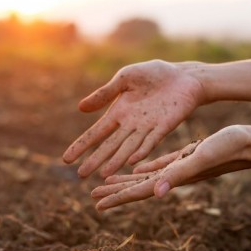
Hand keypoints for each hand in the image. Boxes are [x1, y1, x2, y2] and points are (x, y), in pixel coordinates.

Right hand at [62, 60, 204, 177]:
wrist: (183, 76)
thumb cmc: (153, 75)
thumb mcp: (124, 79)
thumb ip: (105, 94)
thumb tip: (80, 108)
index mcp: (118, 112)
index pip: (96, 133)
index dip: (82, 146)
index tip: (67, 159)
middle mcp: (130, 125)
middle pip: (110, 145)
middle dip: (95, 160)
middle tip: (81, 175)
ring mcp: (147, 128)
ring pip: (127, 148)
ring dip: (116, 161)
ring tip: (103, 175)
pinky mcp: (164, 127)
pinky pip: (151, 141)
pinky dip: (141, 151)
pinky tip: (131, 161)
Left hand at [92, 125, 250, 210]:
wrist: (247, 143)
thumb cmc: (228, 150)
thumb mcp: (200, 158)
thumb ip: (178, 175)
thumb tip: (156, 193)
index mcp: (171, 179)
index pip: (137, 192)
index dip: (116, 198)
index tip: (96, 204)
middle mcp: (171, 177)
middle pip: (136, 188)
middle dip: (114, 192)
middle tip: (92, 196)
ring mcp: (176, 169)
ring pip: (143, 177)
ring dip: (124, 181)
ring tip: (106, 183)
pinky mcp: (181, 158)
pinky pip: (157, 166)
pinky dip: (142, 169)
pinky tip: (134, 170)